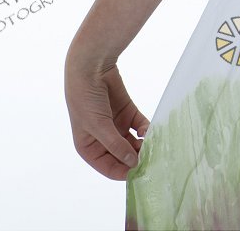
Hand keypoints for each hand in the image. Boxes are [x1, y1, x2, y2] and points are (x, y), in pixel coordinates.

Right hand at [64, 51, 150, 180]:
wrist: (90, 66)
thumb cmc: (85, 99)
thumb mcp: (98, 126)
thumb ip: (116, 145)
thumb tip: (132, 163)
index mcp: (89, 147)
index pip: (109, 167)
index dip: (124, 171)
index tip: (141, 173)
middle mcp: (103, 139)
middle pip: (123, 156)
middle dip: (136, 158)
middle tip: (153, 159)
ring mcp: (115, 125)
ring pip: (133, 142)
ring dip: (143, 145)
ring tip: (154, 146)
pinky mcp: (127, 111)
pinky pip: (139, 125)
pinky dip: (146, 129)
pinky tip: (149, 130)